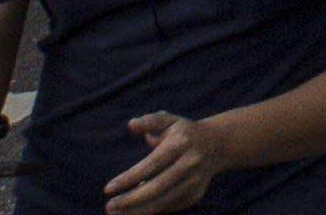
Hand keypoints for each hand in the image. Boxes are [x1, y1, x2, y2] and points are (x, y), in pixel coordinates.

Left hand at [111, 106, 225, 210]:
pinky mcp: (195, 195)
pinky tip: (134, 210)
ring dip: (137, 211)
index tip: (108, 189)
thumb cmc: (183, 132)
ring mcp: (195, 180)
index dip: (130, 178)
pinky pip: (169, 206)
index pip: (152, 164)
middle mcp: (190, 163)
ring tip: (116, 213)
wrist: (217, 145)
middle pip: (158, 187)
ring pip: (163, 201)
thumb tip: (132, 123)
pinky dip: (151, 210)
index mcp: (181, 143)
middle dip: (131, 200)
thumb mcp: (169, 121)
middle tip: (109, 206)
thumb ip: (150, 121)